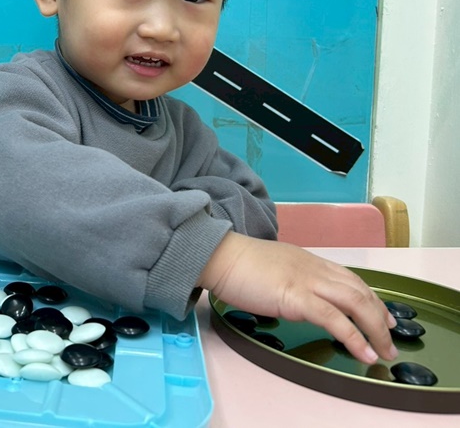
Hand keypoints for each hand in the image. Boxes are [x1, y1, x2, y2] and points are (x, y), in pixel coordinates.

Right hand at [199, 232, 397, 363]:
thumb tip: (295, 297)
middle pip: (360, 291)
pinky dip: (354, 337)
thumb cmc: (236, 264)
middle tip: (390, 339)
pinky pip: (334, 319)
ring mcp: (307, 282)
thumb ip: (290, 279)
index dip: (372, 298)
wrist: (219, 255)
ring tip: (383, 351)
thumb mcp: (273, 268)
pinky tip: (363, 353)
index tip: (383, 315)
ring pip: (355, 303)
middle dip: (380, 317)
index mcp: (308, 261)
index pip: (351, 279)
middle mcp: (314, 269)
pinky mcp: (297, 297)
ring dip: (375, 330)